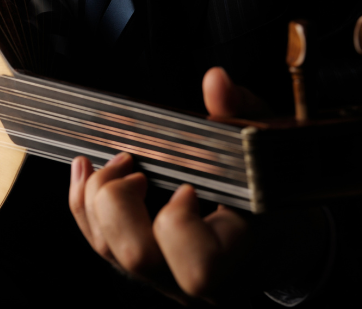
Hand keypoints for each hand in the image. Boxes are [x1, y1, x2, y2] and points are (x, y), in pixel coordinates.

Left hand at [69, 67, 327, 303]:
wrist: (278, 245)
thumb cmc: (277, 200)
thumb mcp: (270, 154)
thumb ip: (243, 116)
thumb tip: (216, 81)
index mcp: (240, 258)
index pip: (199, 265)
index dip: (178, 221)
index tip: (186, 186)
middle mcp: (196, 280)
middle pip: (137, 258)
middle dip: (119, 202)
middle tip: (132, 165)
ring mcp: (164, 277)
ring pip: (109, 251)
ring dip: (95, 198)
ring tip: (114, 160)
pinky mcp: (141, 267)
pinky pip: (99, 243)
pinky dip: (83, 203)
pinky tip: (87, 169)